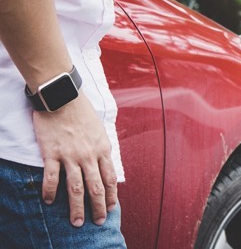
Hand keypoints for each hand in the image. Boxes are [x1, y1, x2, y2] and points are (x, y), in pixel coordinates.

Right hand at [32, 92, 117, 226]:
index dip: (111, 195)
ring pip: (75, 187)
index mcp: (102, 149)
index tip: (111, 208)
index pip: (110, 178)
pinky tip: (48, 201)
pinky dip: (49, 191)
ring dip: (76, 207)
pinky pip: (51, 177)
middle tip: (97, 222)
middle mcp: (89, 155)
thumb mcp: (100, 130)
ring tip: (77, 221)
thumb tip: (104, 164)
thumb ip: (101, 149)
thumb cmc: (81, 112)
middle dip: (98, 207)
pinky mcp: (52, 153)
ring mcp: (70, 155)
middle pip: (96, 187)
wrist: (62, 97)